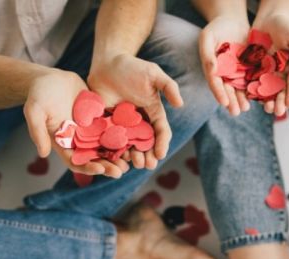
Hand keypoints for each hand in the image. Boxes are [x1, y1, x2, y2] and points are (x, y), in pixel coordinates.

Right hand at [24, 70, 127, 177]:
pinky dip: (122, 137)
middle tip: (121, 171)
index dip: (87, 167)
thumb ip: (37, 132)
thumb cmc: (38, 95)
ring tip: (130, 161)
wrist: (51, 79)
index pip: (75, 161)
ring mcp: (90, 131)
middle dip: (107, 166)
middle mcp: (78, 140)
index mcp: (63, 143)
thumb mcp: (34, 111)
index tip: (100, 169)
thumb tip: (42, 154)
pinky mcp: (99, 120)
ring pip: (105, 147)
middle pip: (94, 158)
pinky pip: (112, 130)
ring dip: (117, 155)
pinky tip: (134, 139)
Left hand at [87, 54, 183, 168]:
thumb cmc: (132, 67)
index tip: (160, 154)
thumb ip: (169, 87)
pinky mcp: (107, 124)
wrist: (107, 63)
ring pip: (130, 145)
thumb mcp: (154, 74)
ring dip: (133, 156)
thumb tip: (180, 105)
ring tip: (134, 163)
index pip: (161, 132)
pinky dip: (115, 151)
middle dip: (148, 155)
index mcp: (154, 113)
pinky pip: (112, 140)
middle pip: (146, 143)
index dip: (162, 144)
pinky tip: (116, 158)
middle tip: (147, 165)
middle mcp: (140, 122)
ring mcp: (123, 125)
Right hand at [199, 14, 251, 115]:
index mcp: (213, 70)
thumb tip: (212, 70)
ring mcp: (239, 72)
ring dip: (243, 99)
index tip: (223, 102)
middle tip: (236, 112)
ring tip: (246, 108)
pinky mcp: (251, 68)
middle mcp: (226, 74)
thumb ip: (207, 54)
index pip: (215, 83)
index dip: (219, 93)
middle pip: (229, 90)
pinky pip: (254, 79)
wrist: (233, 20)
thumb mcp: (208, 37)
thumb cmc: (217, 28)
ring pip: (241, 88)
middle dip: (232, 101)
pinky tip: (261, 96)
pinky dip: (257, 88)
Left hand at [252, 12, 288, 116]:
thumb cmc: (285, 26)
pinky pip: (252, 82)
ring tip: (266, 108)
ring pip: (267, 90)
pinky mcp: (254, 69)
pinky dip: (252, 91)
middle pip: (280, 91)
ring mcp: (267, 72)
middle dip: (279, 102)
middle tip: (277, 111)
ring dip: (266, 100)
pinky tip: (250, 98)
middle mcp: (280, 73)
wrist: (268, 18)